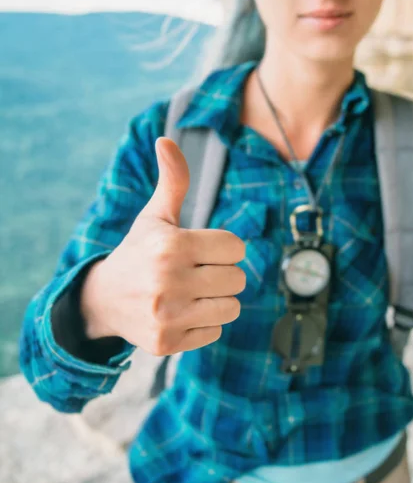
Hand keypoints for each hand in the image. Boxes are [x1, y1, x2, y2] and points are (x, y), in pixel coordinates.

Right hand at [81, 137, 245, 354]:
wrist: (103, 300)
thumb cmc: (138, 253)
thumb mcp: (154, 217)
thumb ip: (173, 181)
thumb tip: (166, 139)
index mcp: (172, 245)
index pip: (236, 248)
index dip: (225, 248)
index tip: (205, 251)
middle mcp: (168, 282)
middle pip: (238, 279)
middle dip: (223, 274)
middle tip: (198, 274)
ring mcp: (168, 316)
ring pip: (232, 308)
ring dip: (218, 300)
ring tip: (194, 294)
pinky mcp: (167, 343)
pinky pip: (215, 332)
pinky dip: (204, 323)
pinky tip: (182, 314)